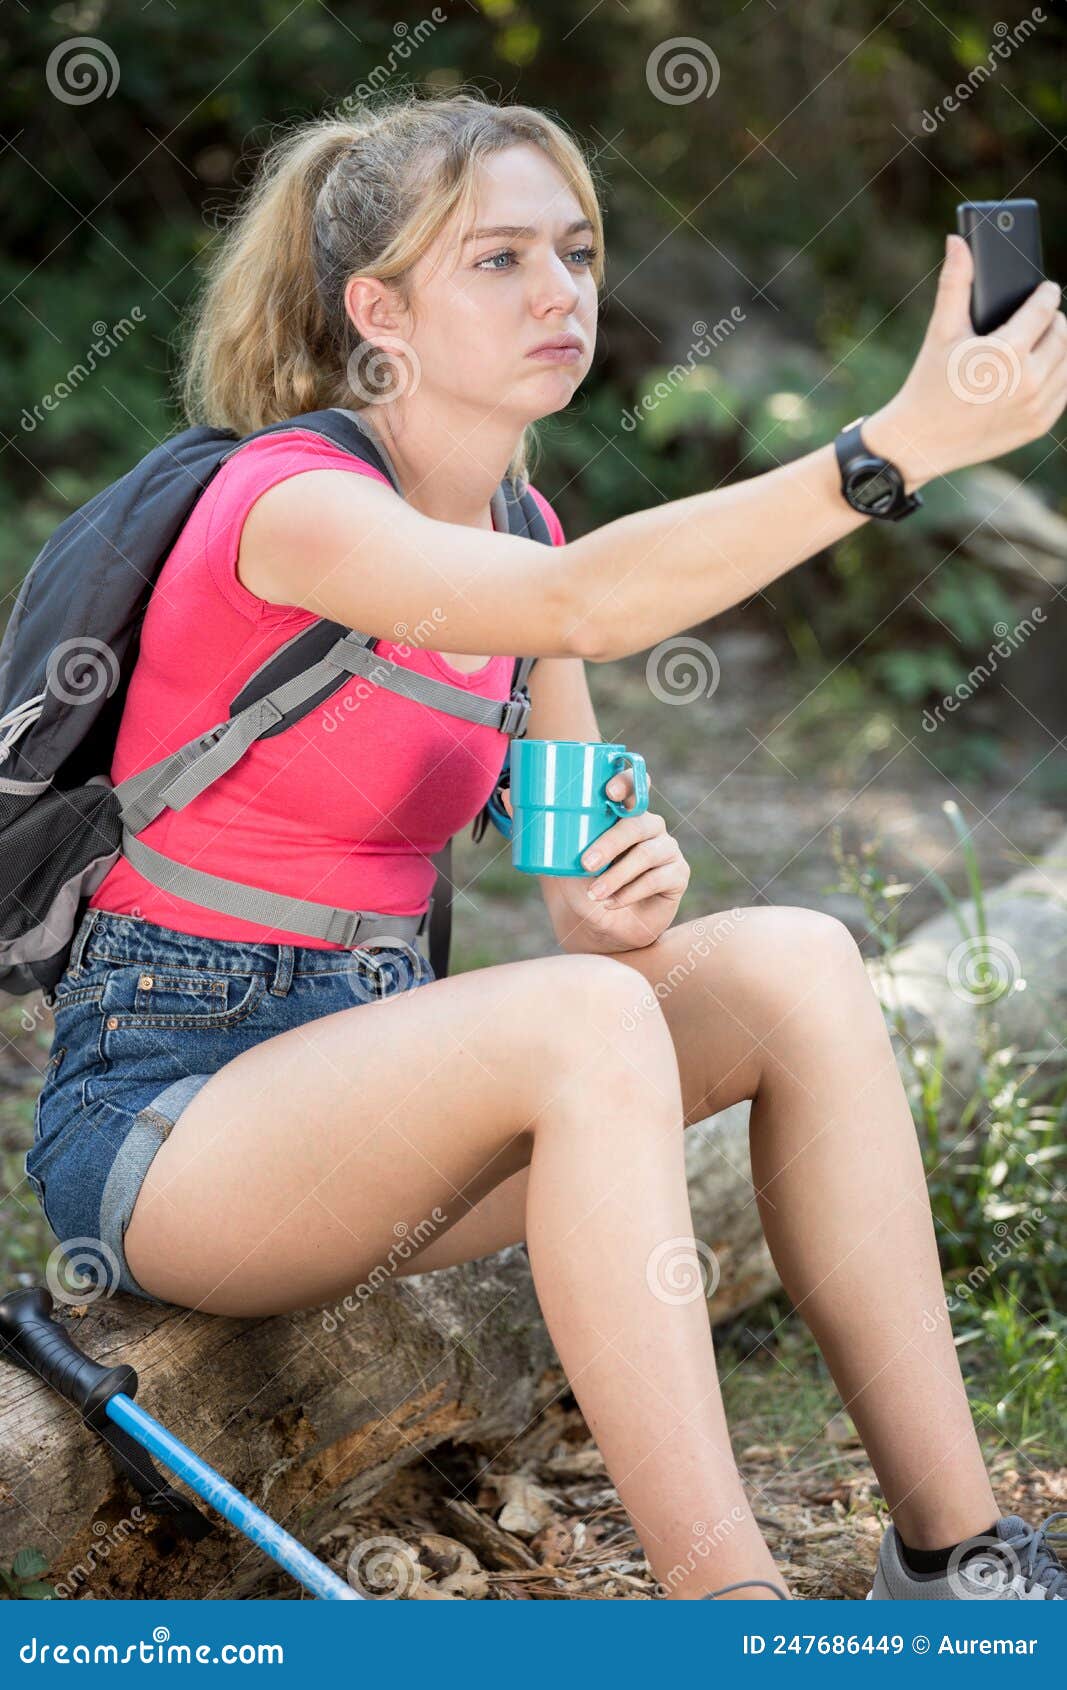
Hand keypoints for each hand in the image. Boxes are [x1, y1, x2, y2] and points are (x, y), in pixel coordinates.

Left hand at [503, 769, 689, 950]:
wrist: (599, 927)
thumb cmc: (579, 884)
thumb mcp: (555, 855)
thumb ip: (536, 826)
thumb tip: (506, 794)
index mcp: (622, 812)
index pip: (634, 784)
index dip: (627, 780)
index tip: (607, 791)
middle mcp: (649, 826)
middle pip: (639, 822)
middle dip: (612, 842)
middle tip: (585, 864)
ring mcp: (667, 849)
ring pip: (648, 853)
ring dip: (619, 875)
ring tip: (594, 895)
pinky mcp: (677, 875)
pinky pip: (660, 878)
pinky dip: (633, 892)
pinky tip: (613, 903)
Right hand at [864, 235, 1066, 489]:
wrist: (920, 442)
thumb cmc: (928, 383)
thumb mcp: (941, 332)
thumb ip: (955, 283)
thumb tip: (958, 240)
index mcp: (1007, 350)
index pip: (1046, 308)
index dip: (1047, 293)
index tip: (1046, 288)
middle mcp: (1029, 379)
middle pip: (1063, 333)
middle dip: (1055, 320)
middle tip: (1044, 316)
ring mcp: (1037, 405)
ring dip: (1060, 347)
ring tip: (1044, 340)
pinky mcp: (1039, 424)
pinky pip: (1065, 390)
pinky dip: (1059, 375)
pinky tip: (1042, 367)